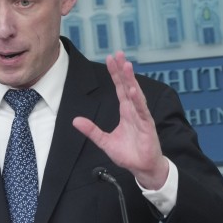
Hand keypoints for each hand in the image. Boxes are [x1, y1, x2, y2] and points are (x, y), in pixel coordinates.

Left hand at [72, 52, 168, 189]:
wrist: (142, 168)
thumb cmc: (128, 154)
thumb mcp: (104, 142)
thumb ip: (91, 130)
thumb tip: (75, 121)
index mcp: (126, 112)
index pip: (119, 88)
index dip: (115, 74)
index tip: (110, 59)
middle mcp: (134, 111)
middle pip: (127, 86)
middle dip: (122, 70)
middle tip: (118, 54)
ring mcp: (142, 117)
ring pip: (135, 94)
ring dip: (131, 80)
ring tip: (126, 66)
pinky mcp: (147, 126)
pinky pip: (142, 111)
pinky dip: (137, 100)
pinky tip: (132, 90)